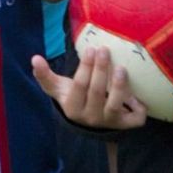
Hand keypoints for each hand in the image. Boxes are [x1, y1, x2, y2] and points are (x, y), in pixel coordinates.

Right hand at [32, 47, 147, 129]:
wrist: (88, 122)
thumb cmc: (74, 97)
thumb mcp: (59, 88)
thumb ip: (45, 75)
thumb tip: (35, 58)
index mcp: (72, 107)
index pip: (79, 86)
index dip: (85, 67)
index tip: (91, 49)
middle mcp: (90, 117)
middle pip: (97, 92)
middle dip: (101, 70)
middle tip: (105, 50)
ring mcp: (108, 121)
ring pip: (114, 105)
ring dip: (119, 86)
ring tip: (121, 68)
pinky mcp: (124, 124)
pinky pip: (135, 120)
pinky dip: (138, 108)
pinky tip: (137, 95)